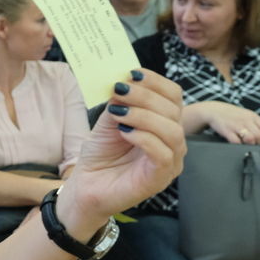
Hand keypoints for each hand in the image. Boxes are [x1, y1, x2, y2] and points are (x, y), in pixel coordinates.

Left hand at [59, 70, 185, 231]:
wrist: (86, 187)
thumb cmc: (100, 155)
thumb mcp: (108, 121)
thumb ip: (119, 102)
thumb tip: (124, 82)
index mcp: (163, 123)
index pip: (173, 96)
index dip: (156, 81)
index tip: (132, 73)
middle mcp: (172, 142)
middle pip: (173, 110)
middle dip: (145, 96)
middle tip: (120, 90)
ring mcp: (170, 162)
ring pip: (172, 131)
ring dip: (144, 115)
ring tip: (118, 112)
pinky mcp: (160, 178)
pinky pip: (163, 153)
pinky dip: (144, 137)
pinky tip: (124, 132)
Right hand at [199, 101, 259, 143]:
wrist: (213, 110)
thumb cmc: (231, 115)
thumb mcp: (246, 115)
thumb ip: (256, 123)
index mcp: (253, 116)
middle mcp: (246, 120)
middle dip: (258, 143)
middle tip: (253, 144)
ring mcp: (237, 125)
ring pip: (250, 139)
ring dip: (250, 144)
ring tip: (246, 143)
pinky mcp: (227, 131)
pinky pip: (237, 142)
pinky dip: (238, 145)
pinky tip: (236, 142)